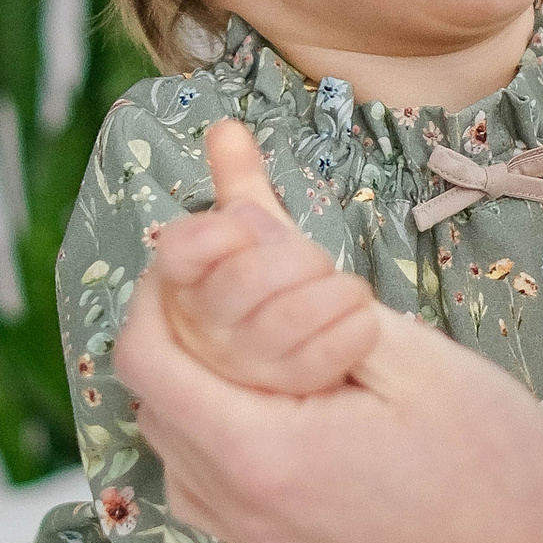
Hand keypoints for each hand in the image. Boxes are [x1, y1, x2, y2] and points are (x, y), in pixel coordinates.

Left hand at [120, 126, 542, 542]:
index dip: (159, 283)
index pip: (142, 355)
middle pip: (150, 392)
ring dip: (203, 367)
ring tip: (279, 325)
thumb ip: (296, 270)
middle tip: (260, 273)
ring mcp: (250, 536)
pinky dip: (222, 416)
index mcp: (256, 453)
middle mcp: (233, 505)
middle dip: (186, 317)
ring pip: (172, 432)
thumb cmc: (493, 459)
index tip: (210, 240)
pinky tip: (285, 388)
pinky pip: (205, 474)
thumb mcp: (401, 346)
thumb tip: (225, 183)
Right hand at [142, 118, 375, 396]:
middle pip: (234, 286)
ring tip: (352, 293)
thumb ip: (243, 190)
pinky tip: (364, 325)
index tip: (248, 224)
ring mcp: (233, 381)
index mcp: (184, 288)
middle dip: (289, 262)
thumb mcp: (266, 247)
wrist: (339, 395)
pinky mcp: (276, 414)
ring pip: (272, 329)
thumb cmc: (287, 305)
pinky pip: (308, 371)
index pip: (179, 253)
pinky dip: (345, 338)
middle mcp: (198, 335)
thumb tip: (226, 128)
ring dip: (326, 297)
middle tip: (321, 262)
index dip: (214, 235)